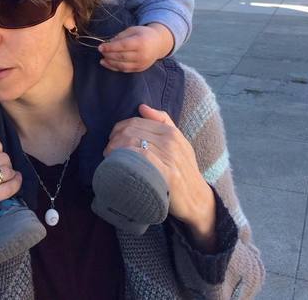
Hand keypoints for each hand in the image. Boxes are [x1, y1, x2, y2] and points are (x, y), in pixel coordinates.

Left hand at [98, 23, 173, 71]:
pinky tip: (107, 63)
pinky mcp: (140, 69)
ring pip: (122, 65)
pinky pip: (125, 70)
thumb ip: (120, 36)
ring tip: (102, 59)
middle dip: (108, 54)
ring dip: (110, 62)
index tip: (100, 47)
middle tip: (101, 51)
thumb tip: (108, 43)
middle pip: (121, 56)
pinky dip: (114, 67)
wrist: (159, 43)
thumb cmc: (143, 34)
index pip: (123, 46)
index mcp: (140, 42)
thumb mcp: (133, 30)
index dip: (110, 47)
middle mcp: (142, 54)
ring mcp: (141, 63)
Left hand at [105, 105, 215, 247]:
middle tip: (109, 151)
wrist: (198, 200)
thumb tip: (142, 107)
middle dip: (114, 140)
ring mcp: (169, 158)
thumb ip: (162, 122)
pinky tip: (118, 166)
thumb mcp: (179, 142)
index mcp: (171, 132)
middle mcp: (170, 142)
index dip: (118, 129)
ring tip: (110, 158)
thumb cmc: (184, 170)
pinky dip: (124, 160)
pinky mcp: (167, 176)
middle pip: (131, 132)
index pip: (135, 122)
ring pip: (132, 144)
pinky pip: (140, 160)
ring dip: (115, 150)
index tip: (112, 139)